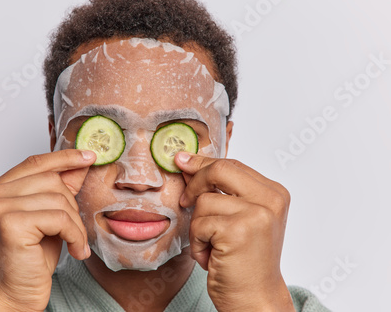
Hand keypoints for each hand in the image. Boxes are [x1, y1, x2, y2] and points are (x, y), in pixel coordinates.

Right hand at [0, 150, 95, 311]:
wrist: (17, 294)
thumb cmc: (31, 258)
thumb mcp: (49, 216)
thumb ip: (60, 188)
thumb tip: (81, 162)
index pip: (36, 162)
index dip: (65, 157)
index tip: (90, 155)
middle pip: (51, 180)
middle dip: (72, 206)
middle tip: (74, 231)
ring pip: (59, 199)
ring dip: (75, 225)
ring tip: (74, 243)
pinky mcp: (10, 224)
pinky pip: (60, 218)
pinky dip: (74, 234)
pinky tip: (74, 250)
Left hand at [175, 152, 294, 311]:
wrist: (255, 300)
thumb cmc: (244, 262)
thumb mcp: (240, 219)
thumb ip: (222, 191)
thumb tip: (186, 162)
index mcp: (274, 193)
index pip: (232, 165)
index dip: (203, 163)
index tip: (182, 160)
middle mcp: (271, 200)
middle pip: (220, 170)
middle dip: (195, 183)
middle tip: (184, 201)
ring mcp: (257, 214)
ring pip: (203, 201)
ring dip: (198, 228)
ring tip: (213, 247)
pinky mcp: (238, 230)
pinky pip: (198, 223)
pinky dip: (197, 243)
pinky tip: (212, 257)